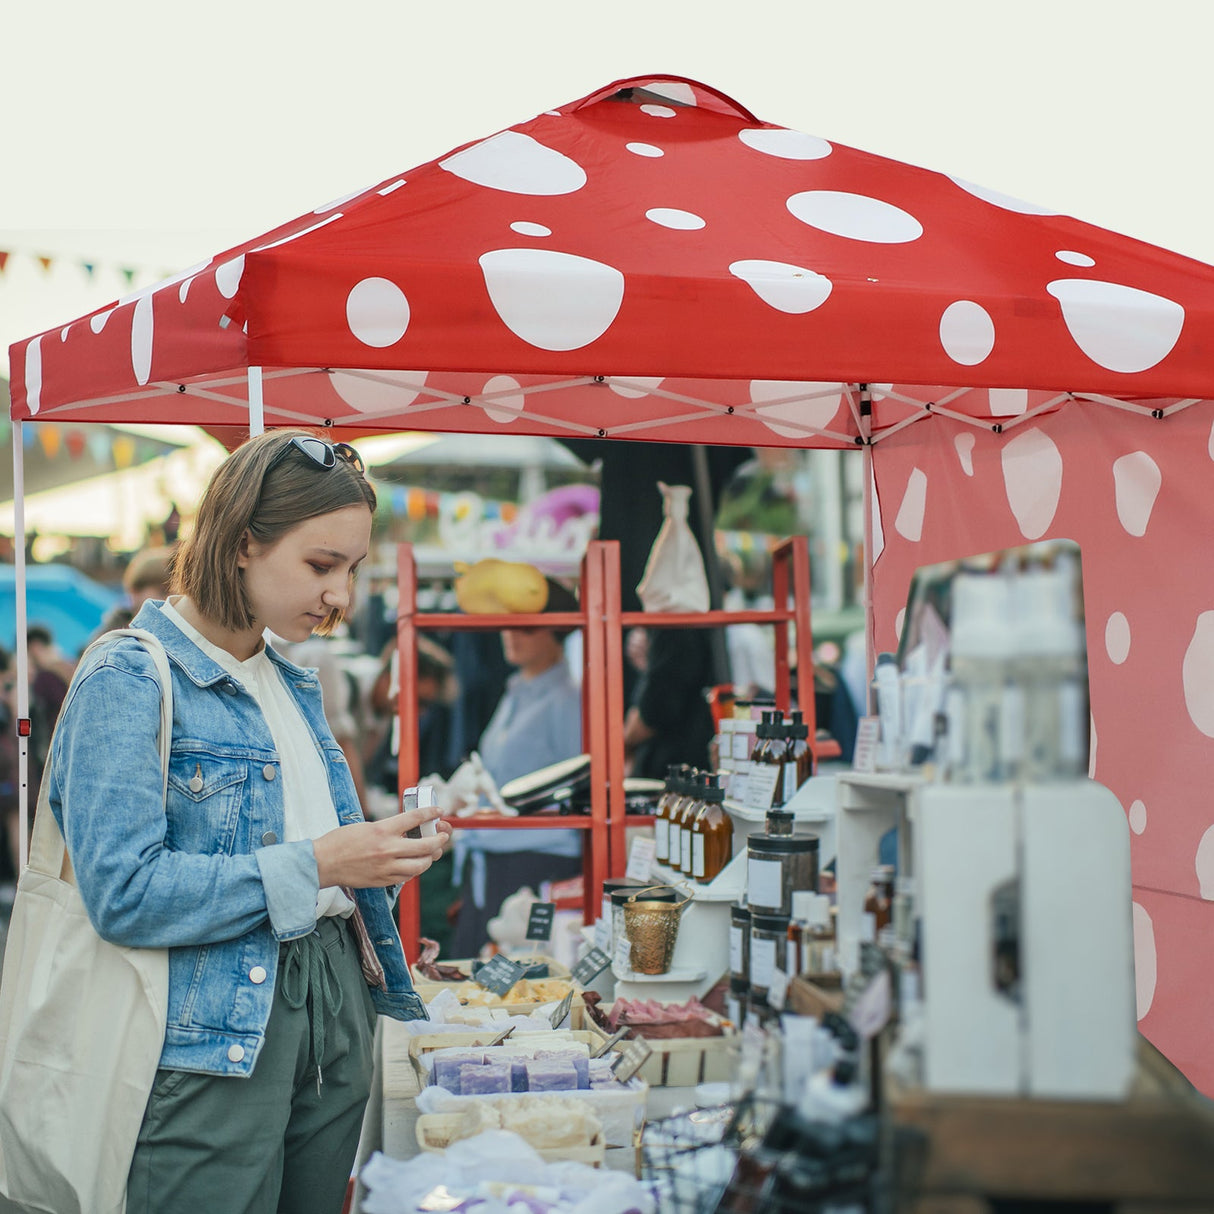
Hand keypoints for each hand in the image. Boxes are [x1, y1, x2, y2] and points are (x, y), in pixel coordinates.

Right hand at [313, 802, 449, 888]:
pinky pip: (407, 876)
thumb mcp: (366, 826)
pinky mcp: (383, 881)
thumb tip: (407, 829)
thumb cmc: (340, 841)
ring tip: (431, 851)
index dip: (431, 813)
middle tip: (443, 835)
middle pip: (426, 845)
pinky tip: (414, 863)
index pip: (415, 818)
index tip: (439, 811)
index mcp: (382, 830)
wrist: (323, 863)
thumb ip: (388, 828)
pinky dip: (415, 869)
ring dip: (430, 857)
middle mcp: (387, 849)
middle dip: (440, 839)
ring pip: (421, 865)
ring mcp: (386, 867)